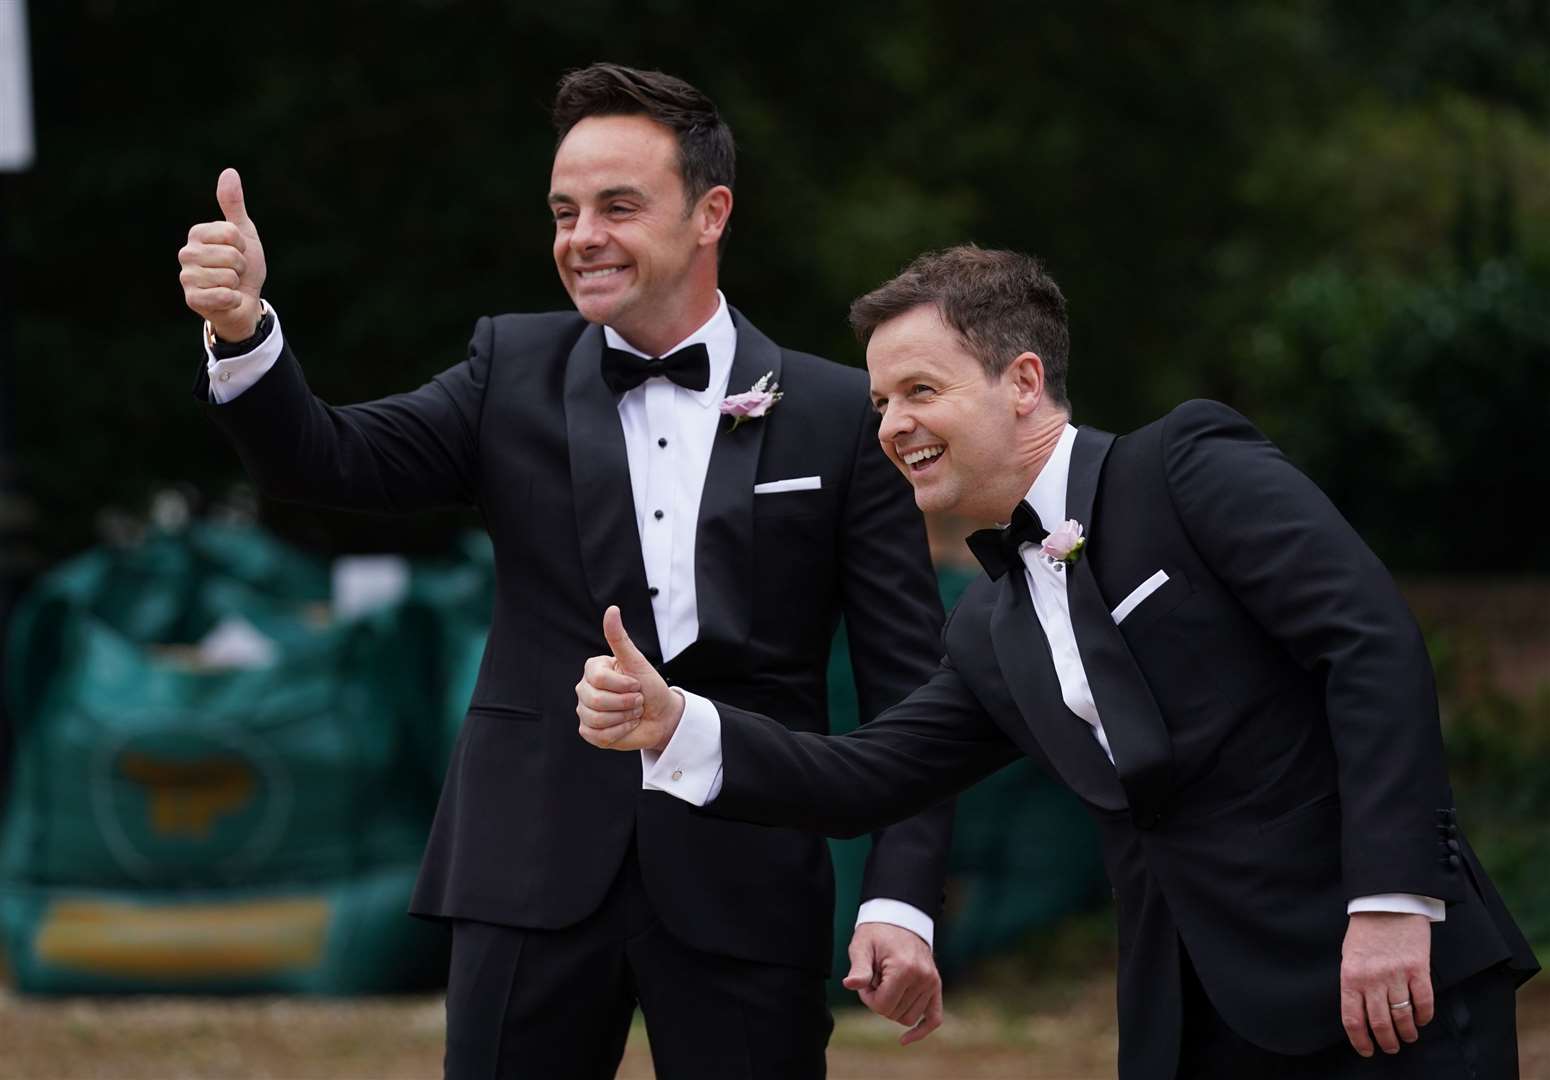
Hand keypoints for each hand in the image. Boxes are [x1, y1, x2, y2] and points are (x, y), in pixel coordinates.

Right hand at [179, 168, 266, 341]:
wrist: (245, 302)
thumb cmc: (244, 267)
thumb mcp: (244, 233)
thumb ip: (234, 205)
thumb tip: (229, 172)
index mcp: (197, 234)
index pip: (231, 233)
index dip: (243, 245)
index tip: (239, 252)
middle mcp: (186, 253)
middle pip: (230, 255)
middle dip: (241, 266)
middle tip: (235, 272)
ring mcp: (187, 278)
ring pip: (228, 276)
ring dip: (237, 284)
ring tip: (230, 285)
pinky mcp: (192, 299)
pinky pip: (223, 295)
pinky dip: (233, 299)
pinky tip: (227, 300)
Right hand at [575, 605, 683, 751]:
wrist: (661, 716)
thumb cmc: (650, 687)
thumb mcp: (637, 662)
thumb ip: (620, 638)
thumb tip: (612, 609)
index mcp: (594, 670)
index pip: (599, 679)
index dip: (624, 685)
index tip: (636, 684)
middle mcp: (585, 689)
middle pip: (595, 700)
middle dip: (626, 703)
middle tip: (638, 701)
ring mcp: (585, 711)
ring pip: (596, 719)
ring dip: (624, 717)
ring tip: (633, 712)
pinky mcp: (589, 732)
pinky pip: (597, 735)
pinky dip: (619, 731)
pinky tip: (627, 725)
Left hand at [843, 923, 942, 1045]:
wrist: (900, 918)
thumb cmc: (877, 933)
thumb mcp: (862, 946)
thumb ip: (858, 967)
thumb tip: (850, 985)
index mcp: (904, 968)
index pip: (883, 1006)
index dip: (868, 998)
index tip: (864, 981)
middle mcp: (923, 977)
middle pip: (894, 1014)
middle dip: (879, 1001)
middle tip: (874, 979)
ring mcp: (932, 982)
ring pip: (909, 1018)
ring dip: (894, 1007)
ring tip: (887, 984)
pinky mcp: (936, 986)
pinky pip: (934, 1018)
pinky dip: (921, 1030)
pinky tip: (904, 1040)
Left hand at [1339, 912, 1433, 1056]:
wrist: (1387, 903)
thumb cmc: (1365, 930)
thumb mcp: (1349, 956)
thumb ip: (1354, 983)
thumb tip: (1360, 1011)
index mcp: (1351, 977)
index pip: (1353, 1019)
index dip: (1360, 1040)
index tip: (1367, 1050)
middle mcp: (1372, 979)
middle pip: (1380, 1023)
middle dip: (1387, 1041)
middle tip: (1391, 1047)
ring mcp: (1396, 975)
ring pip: (1403, 1016)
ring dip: (1407, 1033)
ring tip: (1408, 1037)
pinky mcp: (1418, 969)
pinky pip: (1424, 1002)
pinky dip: (1423, 1016)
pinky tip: (1421, 1020)